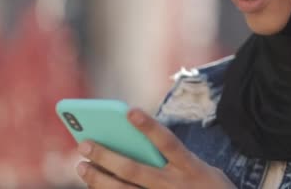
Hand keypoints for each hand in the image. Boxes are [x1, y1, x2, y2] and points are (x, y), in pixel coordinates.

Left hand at [75, 108, 236, 188]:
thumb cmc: (208, 187)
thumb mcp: (201, 169)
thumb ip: (174, 157)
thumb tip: (136, 144)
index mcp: (190, 167)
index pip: (168, 142)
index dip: (150, 126)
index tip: (129, 110)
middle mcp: (174, 185)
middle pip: (134, 170)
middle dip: (107, 156)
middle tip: (84, 144)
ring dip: (99, 179)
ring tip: (82, 166)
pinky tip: (94, 187)